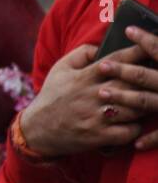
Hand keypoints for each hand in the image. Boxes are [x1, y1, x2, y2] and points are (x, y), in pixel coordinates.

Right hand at [20, 43, 142, 157]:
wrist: (36, 129)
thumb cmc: (51, 96)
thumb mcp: (60, 69)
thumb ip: (81, 54)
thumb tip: (101, 46)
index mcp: (84, 77)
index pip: (116, 60)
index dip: (137, 51)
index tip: (150, 47)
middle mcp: (92, 95)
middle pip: (131, 83)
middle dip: (148, 78)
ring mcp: (96, 117)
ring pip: (134, 108)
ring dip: (146, 104)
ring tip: (152, 99)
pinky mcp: (98, 136)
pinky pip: (128, 132)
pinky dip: (137, 128)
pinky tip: (136, 123)